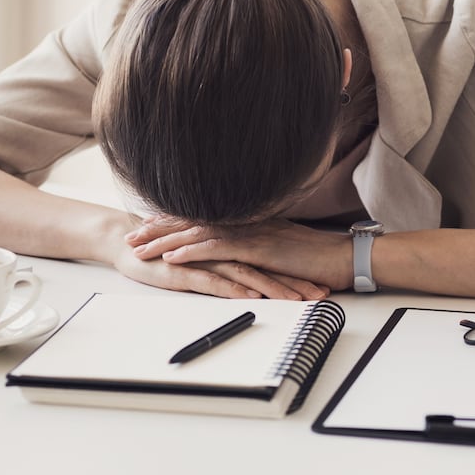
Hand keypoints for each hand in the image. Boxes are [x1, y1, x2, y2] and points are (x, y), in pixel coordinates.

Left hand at [127, 217, 354, 292]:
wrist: (343, 257)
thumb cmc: (315, 257)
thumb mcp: (278, 248)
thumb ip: (255, 246)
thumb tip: (235, 253)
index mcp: (247, 220)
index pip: (202, 218)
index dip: (173, 221)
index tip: (147, 225)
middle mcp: (245, 221)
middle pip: (193, 221)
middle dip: (159, 228)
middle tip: (131, 235)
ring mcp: (250, 232)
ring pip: (199, 233)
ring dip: (166, 240)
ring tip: (140, 248)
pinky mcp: (258, 248)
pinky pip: (219, 249)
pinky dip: (193, 251)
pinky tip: (173, 256)